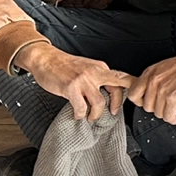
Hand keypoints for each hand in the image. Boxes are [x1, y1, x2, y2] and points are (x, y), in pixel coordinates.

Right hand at [16, 42, 135, 119]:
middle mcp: (95, 72)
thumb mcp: (87, 67)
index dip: (130, 89)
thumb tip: (110, 94)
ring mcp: (83, 80)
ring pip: (99, 103)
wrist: (45, 59)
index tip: (130, 99)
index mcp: (100, 67)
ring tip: (91, 117)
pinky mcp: (71, 88)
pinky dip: (80, 114)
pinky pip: (81, 107)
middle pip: (117, 88)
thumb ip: (99, 78)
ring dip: (96, 114)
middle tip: (114, 112)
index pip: (122, 78)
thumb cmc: (65, 65)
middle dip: (117, 103)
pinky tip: (77, 114)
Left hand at [131, 33, 175, 124]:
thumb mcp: (163, 68)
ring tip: (174, 107)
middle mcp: (153, 82)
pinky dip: (173, 119)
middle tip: (165, 105)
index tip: (147, 103)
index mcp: (149, 74)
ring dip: (167, 113)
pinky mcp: (173, 99)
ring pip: (158, 113)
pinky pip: (168, 117)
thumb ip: (152, 80)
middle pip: (146, 107)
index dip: (140, 102)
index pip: (133, 94)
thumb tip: (146, 93)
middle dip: (157, 108)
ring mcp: (162, 91)